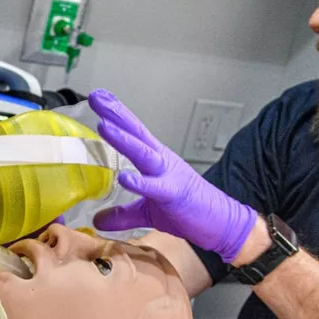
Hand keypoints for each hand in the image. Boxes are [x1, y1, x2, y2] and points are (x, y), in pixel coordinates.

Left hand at [88, 89, 259, 263]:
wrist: (222, 221)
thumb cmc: (190, 209)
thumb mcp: (148, 212)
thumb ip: (123, 214)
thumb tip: (98, 219)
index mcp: (156, 160)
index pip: (132, 132)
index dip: (116, 115)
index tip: (99, 97)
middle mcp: (161, 161)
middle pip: (136, 133)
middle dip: (115, 114)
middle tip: (96, 97)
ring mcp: (169, 175)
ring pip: (143, 153)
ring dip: (123, 139)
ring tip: (103, 125)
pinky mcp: (175, 194)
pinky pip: (156, 187)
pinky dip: (140, 182)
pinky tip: (125, 177)